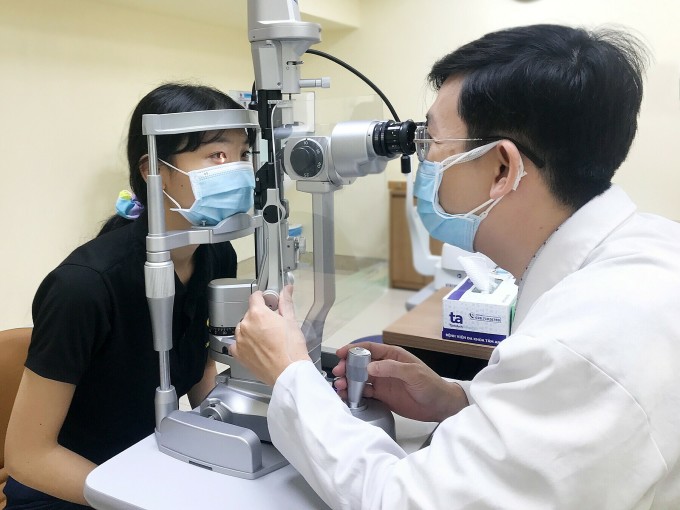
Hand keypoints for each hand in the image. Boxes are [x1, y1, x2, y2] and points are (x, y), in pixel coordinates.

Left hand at [229, 286, 309, 385]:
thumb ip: (286, 302)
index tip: (267, 301)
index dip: (263, 297)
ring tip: (266, 338)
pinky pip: (237, 344)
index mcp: (258, 314)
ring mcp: (240, 340)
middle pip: (250, 314)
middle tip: (273, 325)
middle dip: (260, 317)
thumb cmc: (291, 349)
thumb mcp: (291, 321)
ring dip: (252, 330)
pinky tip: (255, 347)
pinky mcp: (238, 354)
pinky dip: (244, 344)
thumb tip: (287, 290)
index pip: (255, 297)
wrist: (288, 372)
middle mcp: (246, 325)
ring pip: (243, 328)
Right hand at [333, 342, 467, 421]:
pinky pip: (364, 392)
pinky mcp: (382, 395)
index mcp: (392, 355)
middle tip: (338, 374)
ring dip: (348, 381)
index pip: (368, 349)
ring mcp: (382, 381)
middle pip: (360, 364)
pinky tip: (346, 397)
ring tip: (340, 387)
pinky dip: (354, 394)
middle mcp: (384, 367)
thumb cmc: (431, 385)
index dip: (353, 350)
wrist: (440, 406)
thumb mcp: (414, 373)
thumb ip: (392, 368)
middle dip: (347, 367)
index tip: (340, 354)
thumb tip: (370, 367)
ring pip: (359, 378)